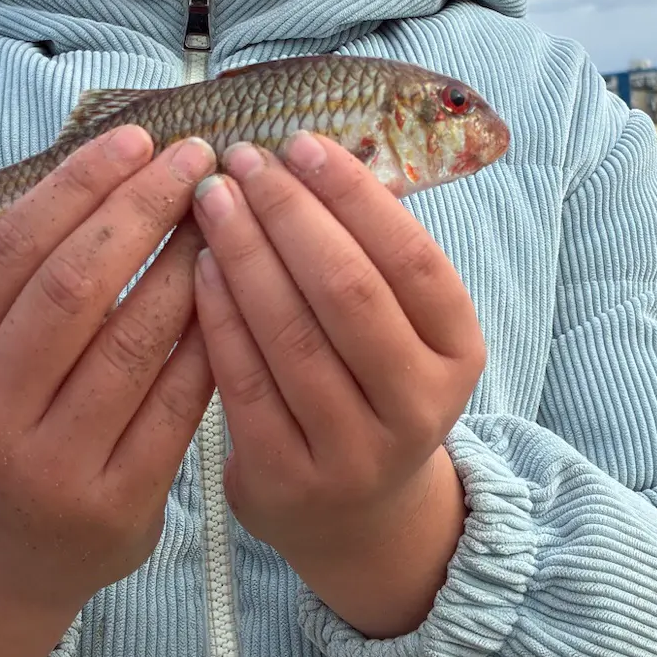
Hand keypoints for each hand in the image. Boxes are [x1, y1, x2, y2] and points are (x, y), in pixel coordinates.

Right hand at [0, 128, 218, 656]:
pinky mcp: (117, 503)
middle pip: (73, 285)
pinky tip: (236, 284)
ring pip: (135, 338)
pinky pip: (180, 397)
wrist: (12, 555)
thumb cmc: (15, 414)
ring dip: (189, 261)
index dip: (78, 183)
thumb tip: (124, 154)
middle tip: (195, 158)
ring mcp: (50, 467)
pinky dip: (212, 330)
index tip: (138, 138)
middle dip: (142, 208)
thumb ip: (35, 270)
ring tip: (222, 212)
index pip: (11, 248)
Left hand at [191, 131, 486, 637]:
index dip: (353, 194)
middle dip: (289, 214)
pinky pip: (244, 383)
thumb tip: (304, 153)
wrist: (355, 513)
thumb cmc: (369, 382)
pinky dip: (219, 317)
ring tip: (212, 199)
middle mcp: (418, 407)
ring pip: (291, 335)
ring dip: (245, 254)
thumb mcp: (401, 326)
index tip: (300, 143)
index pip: (411, 256)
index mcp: (458, 351)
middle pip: (349, 291)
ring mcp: (354, 454)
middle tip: (242, 160)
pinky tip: (199, 267)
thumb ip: (368, 252)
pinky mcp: (287, 482)